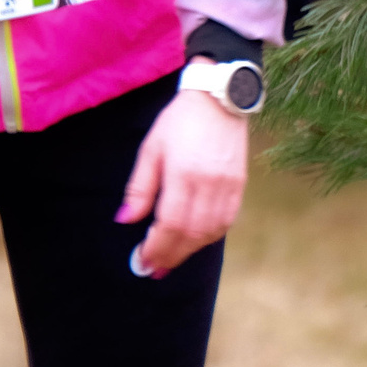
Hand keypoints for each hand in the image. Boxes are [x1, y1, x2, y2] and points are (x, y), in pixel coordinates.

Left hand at [118, 86, 248, 274]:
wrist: (218, 98)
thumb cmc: (178, 121)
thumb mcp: (150, 148)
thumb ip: (139, 187)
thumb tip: (126, 220)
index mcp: (184, 173)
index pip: (171, 223)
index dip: (156, 247)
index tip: (142, 261)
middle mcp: (209, 184)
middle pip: (191, 233)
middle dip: (171, 255)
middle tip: (154, 268)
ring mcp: (229, 186)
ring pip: (211, 232)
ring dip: (190, 251)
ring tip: (171, 259)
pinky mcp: (240, 185)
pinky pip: (227, 222)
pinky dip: (210, 237)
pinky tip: (195, 241)